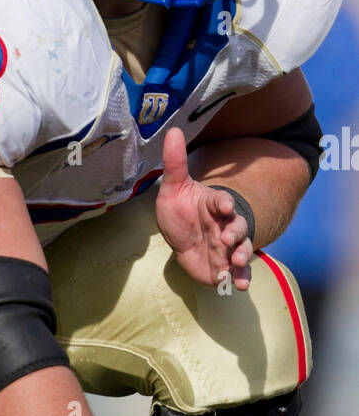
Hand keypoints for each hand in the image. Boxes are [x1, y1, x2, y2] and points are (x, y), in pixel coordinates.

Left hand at [155, 127, 252, 289]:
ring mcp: (228, 246)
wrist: (182, 241)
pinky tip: (240, 286)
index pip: (222, 202)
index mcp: (213, 205)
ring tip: (237, 261)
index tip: (224, 205)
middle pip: (238, 226)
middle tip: (228, 237)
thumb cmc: (180, 212)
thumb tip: (173, 130)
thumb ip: (175, 163)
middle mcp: (225, 224)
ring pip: (242, 248)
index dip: (224, 203)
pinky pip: (239, 272)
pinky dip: (241, 278)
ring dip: (242, 255)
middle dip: (236, 231)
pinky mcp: (227, 265)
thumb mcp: (172, 188)